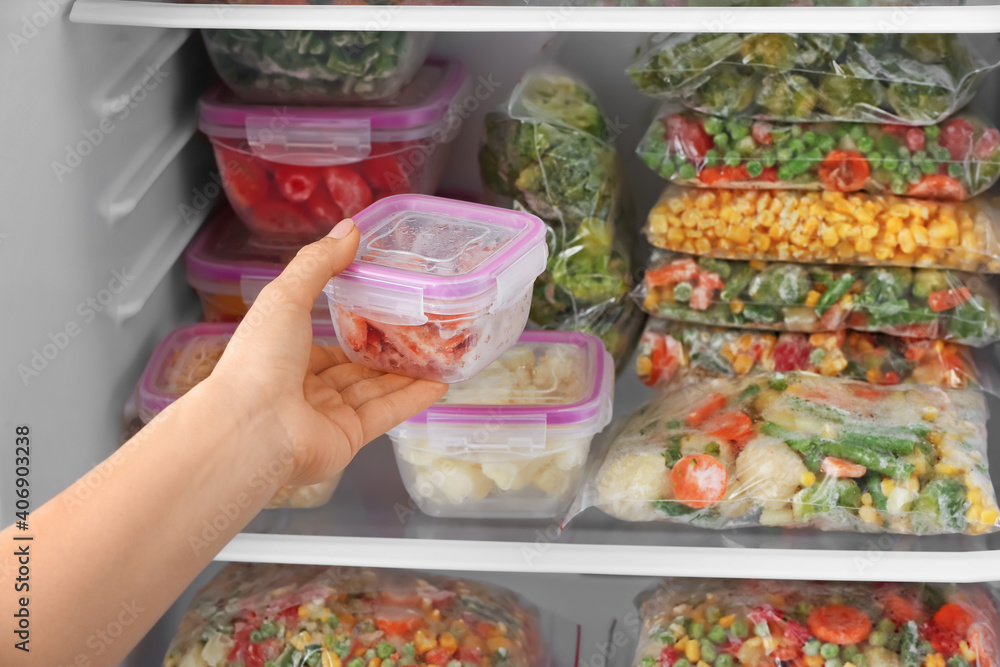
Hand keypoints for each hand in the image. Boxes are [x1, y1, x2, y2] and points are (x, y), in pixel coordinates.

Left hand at [203, 219, 447, 487]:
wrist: (252, 427)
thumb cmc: (258, 361)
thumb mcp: (286, 297)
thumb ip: (318, 264)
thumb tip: (349, 229)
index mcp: (286, 356)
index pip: (327, 344)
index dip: (355, 328)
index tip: (385, 309)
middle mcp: (306, 389)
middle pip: (356, 368)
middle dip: (387, 353)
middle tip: (421, 332)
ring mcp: (329, 415)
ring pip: (377, 390)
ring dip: (407, 374)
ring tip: (439, 354)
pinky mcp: (350, 436)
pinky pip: (388, 413)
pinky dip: (413, 398)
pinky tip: (439, 384)